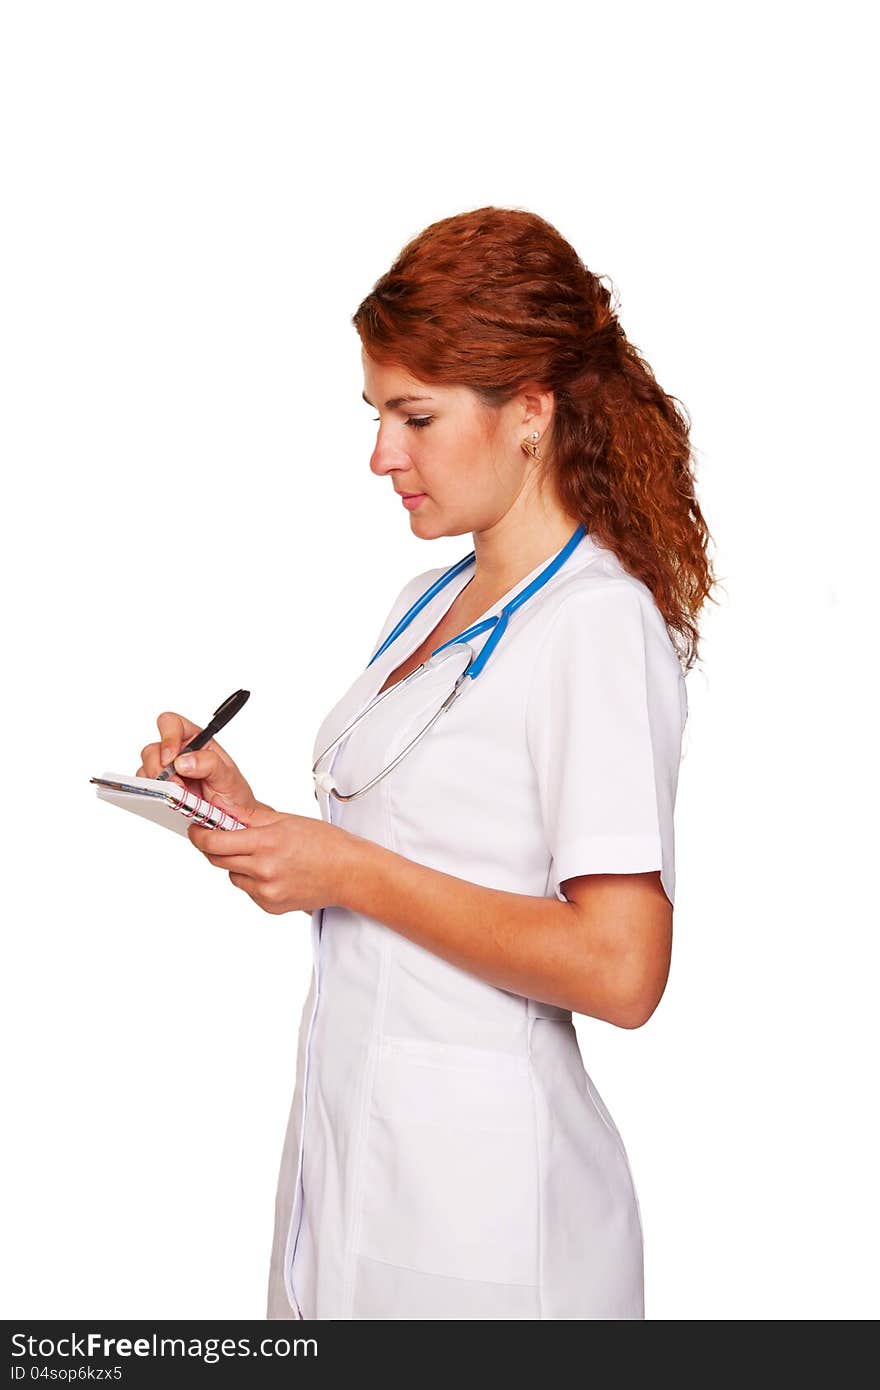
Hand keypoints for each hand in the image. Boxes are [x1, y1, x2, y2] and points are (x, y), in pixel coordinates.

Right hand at [137, 709, 264, 818]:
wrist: (233, 819)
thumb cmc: (234, 793)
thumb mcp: (229, 777)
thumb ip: (210, 763)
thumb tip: (183, 761)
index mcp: (196, 741)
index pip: (173, 724)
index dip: (168, 737)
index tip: (171, 759)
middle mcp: (179, 753)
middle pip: (153, 748)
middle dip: (159, 767)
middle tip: (175, 785)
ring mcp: (168, 771)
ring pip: (147, 768)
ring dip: (157, 783)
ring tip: (177, 797)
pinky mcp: (161, 788)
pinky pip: (145, 786)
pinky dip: (152, 793)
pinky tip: (168, 801)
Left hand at [185, 800, 355, 915]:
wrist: (349, 873)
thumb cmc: (325, 844)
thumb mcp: (286, 821)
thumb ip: (251, 819)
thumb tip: (223, 814)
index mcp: (266, 843)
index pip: (215, 842)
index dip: (200, 835)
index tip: (197, 829)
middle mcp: (263, 870)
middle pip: (218, 860)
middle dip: (215, 848)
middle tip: (222, 838)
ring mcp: (266, 891)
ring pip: (232, 876)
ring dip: (237, 865)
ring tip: (262, 857)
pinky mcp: (270, 906)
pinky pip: (248, 891)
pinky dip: (253, 881)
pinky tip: (274, 872)